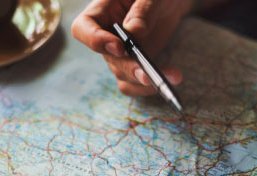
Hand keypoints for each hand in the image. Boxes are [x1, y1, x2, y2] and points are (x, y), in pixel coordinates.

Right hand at [71, 0, 192, 95]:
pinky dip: (150, 87)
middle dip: (130, 68)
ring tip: (173, 75)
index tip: (119, 47)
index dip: (96, 41)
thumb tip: (134, 32)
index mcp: (101, 11)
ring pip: (123, 75)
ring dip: (145, 81)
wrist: (168, 2)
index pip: (83, 29)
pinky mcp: (133, 65)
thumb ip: (143, 10)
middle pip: (109, 58)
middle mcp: (105, 35)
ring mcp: (118, 54)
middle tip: (148, 74)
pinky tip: (171, 78)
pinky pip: (134, 84)